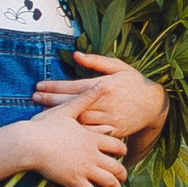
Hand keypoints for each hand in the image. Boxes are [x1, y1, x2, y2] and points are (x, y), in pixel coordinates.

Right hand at [13, 100, 129, 186]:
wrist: (29, 143)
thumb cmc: (45, 125)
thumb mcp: (68, 109)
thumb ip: (86, 98)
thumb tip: (102, 83)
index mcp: (92, 137)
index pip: (116, 144)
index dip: (123, 150)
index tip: (124, 153)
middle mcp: (93, 154)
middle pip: (117, 165)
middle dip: (123, 172)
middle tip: (124, 177)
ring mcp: (85, 169)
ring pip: (109, 181)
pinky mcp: (75, 181)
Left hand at [32, 51, 168, 140]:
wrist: (154, 105)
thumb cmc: (134, 82)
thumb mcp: (118, 66)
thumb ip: (96, 61)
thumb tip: (76, 54)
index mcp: (105, 85)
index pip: (73, 86)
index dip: (54, 86)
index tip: (38, 86)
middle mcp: (105, 102)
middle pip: (71, 103)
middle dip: (50, 101)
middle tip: (33, 98)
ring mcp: (108, 118)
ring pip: (78, 119)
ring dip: (60, 116)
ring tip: (42, 114)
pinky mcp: (112, 131)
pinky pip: (90, 132)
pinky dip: (75, 130)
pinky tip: (62, 128)